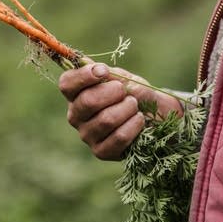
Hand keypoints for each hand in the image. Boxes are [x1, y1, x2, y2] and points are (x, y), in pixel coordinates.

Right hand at [59, 62, 181, 160]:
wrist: (155, 116)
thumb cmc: (134, 93)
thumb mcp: (124, 78)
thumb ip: (110, 75)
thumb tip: (97, 69)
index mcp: (76, 94)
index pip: (67, 84)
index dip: (83, 75)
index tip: (104, 71)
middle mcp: (76, 115)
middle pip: (87, 101)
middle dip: (114, 92)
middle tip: (124, 91)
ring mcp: (86, 135)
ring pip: (106, 119)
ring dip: (127, 108)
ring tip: (134, 105)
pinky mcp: (100, 152)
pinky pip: (118, 137)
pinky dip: (133, 125)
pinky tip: (138, 120)